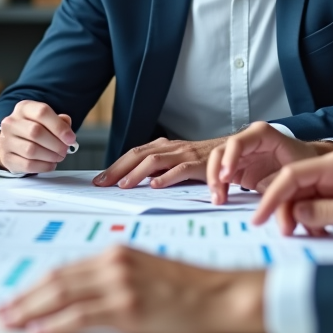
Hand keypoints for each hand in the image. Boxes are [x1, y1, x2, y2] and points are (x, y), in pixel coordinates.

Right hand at [0, 101, 77, 173]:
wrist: (13, 141)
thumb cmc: (34, 128)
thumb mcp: (47, 120)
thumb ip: (60, 122)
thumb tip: (67, 131)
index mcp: (24, 108)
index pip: (42, 112)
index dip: (59, 127)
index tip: (71, 138)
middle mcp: (11, 122)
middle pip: (36, 132)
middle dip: (56, 144)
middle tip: (65, 150)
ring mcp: (6, 140)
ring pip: (31, 150)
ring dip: (50, 156)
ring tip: (58, 156)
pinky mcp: (7, 158)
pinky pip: (27, 165)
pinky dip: (43, 166)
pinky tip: (50, 164)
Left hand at [0, 246, 265, 332]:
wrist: (220, 294)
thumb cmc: (189, 287)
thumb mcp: (146, 272)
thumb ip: (114, 277)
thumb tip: (81, 294)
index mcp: (117, 252)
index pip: (65, 268)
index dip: (36, 285)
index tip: (17, 296)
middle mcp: (114, 263)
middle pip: (56, 280)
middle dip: (24, 297)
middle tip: (3, 310)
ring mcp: (120, 284)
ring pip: (62, 295)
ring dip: (31, 309)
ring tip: (11, 320)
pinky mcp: (127, 306)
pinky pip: (81, 315)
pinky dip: (56, 323)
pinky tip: (41, 329)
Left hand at [94, 136, 225, 188]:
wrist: (233, 153)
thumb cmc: (202, 161)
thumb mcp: (176, 163)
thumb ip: (158, 169)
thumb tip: (132, 182)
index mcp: (163, 146)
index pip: (133, 154)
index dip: (115, 166)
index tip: (100, 179)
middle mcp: (171, 147)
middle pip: (138, 155)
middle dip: (118, 169)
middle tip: (103, 184)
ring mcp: (184, 154)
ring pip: (155, 161)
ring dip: (136, 173)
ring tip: (123, 186)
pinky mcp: (198, 164)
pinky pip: (180, 169)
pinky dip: (166, 178)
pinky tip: (155, 186)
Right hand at [205, 122, 332, 203]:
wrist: (312, 165)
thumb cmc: (307, 163)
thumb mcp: (298, 173)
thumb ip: (283, 186)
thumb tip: (267, 203)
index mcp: (263, 136)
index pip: (239, 142)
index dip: (229, 158)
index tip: (226, 178)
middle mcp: (249, 142)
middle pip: (222, 150)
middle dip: (216, 171)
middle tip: (218, 194)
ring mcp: (242, 155)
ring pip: (218, 162)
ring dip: (214, 180)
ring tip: (218, 200)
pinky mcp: (239, 169)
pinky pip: (222, 174)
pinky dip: (219, 186)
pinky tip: (221, 199)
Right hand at [253, 150, 332, 240]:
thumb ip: (324, 211)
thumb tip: (295, 211)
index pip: (292, 175)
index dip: (273, 195)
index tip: (261, 214)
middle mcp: (329, 170)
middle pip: (291, 186)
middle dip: (283, 209)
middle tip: (285, 231)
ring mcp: (330, 183)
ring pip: (297, 198)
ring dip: (295, 217)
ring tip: (305, 233)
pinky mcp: (332, 197)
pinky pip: (308, 207)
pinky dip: (306, 221)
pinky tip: (316, 232)